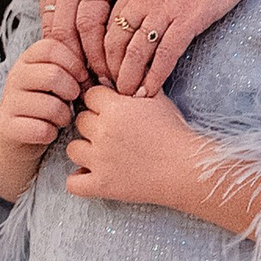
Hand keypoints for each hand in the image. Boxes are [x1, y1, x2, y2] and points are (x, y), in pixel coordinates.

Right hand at [0, 32, 89, 202]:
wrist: (17, 135)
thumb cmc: (48, 101)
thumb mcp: (58, 79)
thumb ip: (74, 67)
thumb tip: (103, 65)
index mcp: (28, 59)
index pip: (51, 47)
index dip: (73, 62)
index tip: (82, 77)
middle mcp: (15, 76)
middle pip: (53, 75)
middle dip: (72, 90)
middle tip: (73, 99)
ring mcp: (9, 102)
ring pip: (50, 106)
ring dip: (64, 116)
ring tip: (62, 117)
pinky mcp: (8, 127)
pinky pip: (41, 130)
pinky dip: (51, 133)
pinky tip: (49, 131)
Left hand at [66, 76, 214, 206]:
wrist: (187, 167)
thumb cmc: (176, 132)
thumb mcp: (158, 99)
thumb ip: (136, 84)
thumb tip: (123, 74)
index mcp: (115, 108)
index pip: (90, 95)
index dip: (100, 101)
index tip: (110, 108)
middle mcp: (102, 132)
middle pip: (81, 120)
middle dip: (94, 124)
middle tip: (111, 131)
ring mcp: (100, 160)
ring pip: (73, 148)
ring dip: (85, 150)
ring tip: (102, 153)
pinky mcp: (102, 185)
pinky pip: (73, 183)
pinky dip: (79, 179)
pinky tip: (92, 174)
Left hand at [100, 0, 260, 93]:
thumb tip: (145, 1)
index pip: (109, 22)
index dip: (103, 48)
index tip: (105, 66)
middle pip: (115, 40)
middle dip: (110, 68)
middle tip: (112, 88)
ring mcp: (167, 8)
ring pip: (136, 51)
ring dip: (130, 77)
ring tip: (128, 96)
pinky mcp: (190, 18)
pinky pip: (166, 53)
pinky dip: (156, 75)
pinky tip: (151, 90)